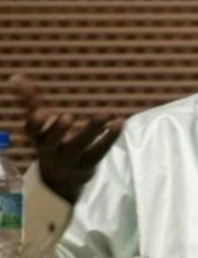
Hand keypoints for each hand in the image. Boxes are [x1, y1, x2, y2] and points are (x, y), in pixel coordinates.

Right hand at [9, 74, 123, 203]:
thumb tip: (17, 77)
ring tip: (107, 112)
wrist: (59, 180)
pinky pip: (100, 151)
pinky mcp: (88, 165)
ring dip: (93, 128)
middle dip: (59, 131)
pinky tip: (119, 122)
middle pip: (54, 142)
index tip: (42, 112)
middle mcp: (52, 151)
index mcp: (38, 139)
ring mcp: (71, 160)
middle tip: (68, 116)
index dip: (35, 123)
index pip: (32, 132)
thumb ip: (31, 101)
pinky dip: (110, 136)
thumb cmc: (49, 143)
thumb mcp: (39, 126)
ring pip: (82, 145)